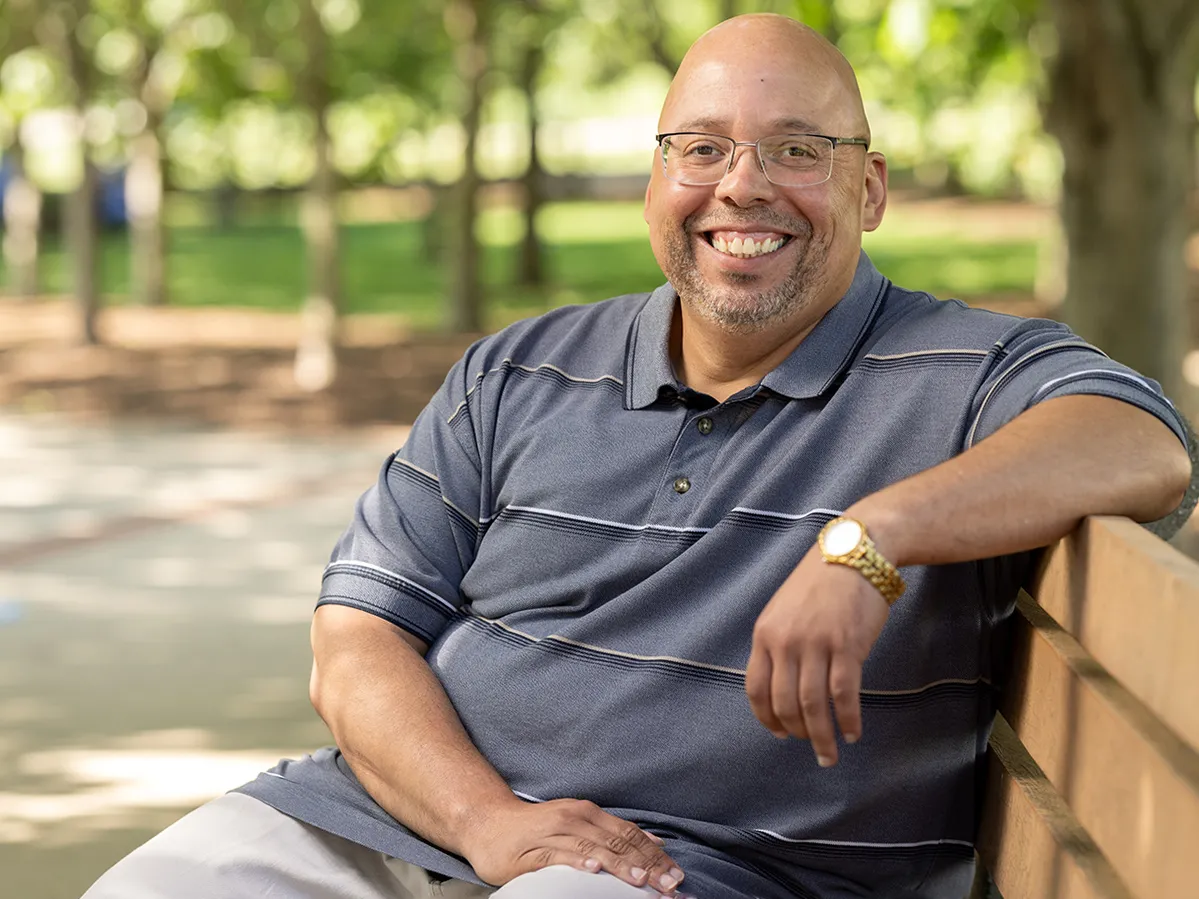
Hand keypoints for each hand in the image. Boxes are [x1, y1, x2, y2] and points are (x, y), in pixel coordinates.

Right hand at [462, 797, 685, 893]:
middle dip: (647, 864)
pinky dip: (579, 861)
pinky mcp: (535, 850)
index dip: (654, 853)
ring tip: (642, 880)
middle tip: (669, 884)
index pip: (629, 833)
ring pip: (595, 849)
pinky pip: (561, 856)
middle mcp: (575, 818)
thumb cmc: (536, 828)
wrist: (489, 823)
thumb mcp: (577, 824)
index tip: (675, 873)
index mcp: (588, 813)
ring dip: (621, 865)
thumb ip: (611, 833)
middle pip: (618, 842)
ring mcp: (555, 833)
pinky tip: (594, 869)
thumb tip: (653, 844)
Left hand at [745, 543, 890, 765]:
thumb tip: (785, 688)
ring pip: (813, 705)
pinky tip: (852, 732)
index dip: (766, 718)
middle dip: (796, 733)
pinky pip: (844, 695)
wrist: (854, 552)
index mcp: (765, 633)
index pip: (756, 689)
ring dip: (821, 737)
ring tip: (829, 754)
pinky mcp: (847, 646)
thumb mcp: (785, 611)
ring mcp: (816, 644)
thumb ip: (780, 645)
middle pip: (784, 703)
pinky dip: (848, 719)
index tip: (778, 734)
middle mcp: (785, 642)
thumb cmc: (821, 583)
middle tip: (811, 747)